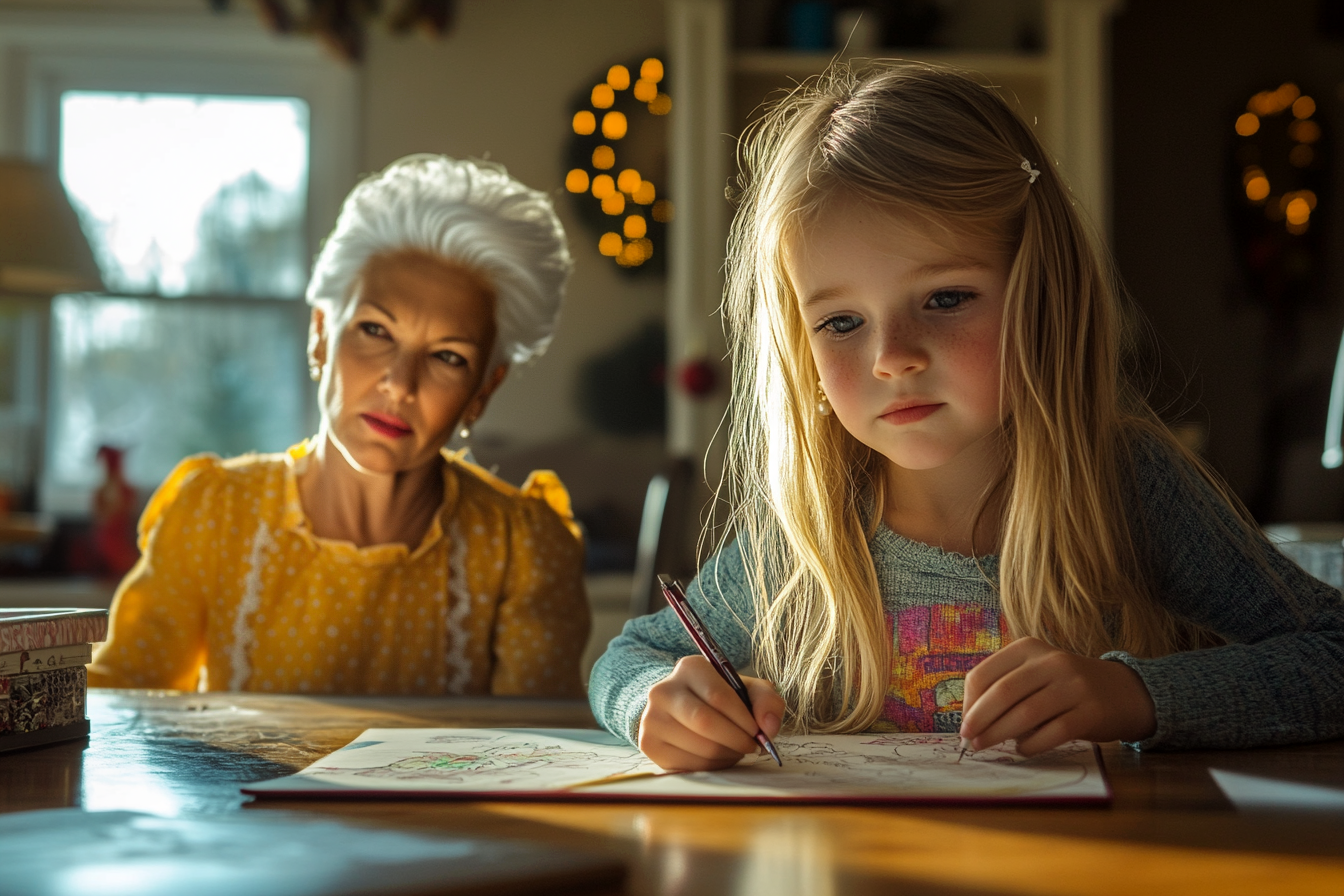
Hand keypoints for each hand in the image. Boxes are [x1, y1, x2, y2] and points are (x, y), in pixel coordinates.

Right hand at [638, 655, 784, 770]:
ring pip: (699, 747)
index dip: (744, 719)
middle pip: (705, 722)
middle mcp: (663, 690)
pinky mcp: (649, 745)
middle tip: (752, 747)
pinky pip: (688, 764)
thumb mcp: (746, 690)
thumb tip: (769, 725)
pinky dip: (711, 766)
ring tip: (735, 750)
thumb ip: (766, 701)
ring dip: (727, 755)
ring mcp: (652, 719)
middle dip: (736, 739)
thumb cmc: (719, 699)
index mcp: (689, 668)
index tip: (759, 732)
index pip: (719, 696)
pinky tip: (718, 757)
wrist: (679, 709)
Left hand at [959, 637, 1156, 756]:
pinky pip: (1052, 733)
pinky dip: (1031, 745)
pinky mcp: (1090, 711)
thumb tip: (970, 720)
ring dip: (999, 734)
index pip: (984, 674)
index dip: (969, 702)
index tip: (964, 722)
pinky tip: (1021, 750)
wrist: (1122, 691)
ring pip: (1025, 714)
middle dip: (979, 720)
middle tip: (968, 740)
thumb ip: (1005, 687)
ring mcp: (1074, 685)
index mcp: (1028, 648)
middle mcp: (1051, 662)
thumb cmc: (1064, 686)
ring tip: (986, 746)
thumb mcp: (1034, 672)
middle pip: (1002, 693)